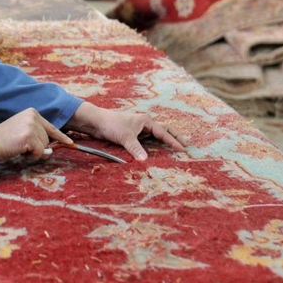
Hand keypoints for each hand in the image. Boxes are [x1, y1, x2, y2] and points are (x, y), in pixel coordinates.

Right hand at [0, 108, 73, 160]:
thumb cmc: (4, 139)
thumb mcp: (23, 131)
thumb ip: (38, 137)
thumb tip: (50, 151)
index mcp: (32, 112)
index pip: (51, 127)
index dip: (61, 137)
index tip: (69, 142)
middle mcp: (33, 116)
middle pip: (48, 138)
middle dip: (38, 146)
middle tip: (22, 146)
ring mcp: (31, 126)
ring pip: (44, 146)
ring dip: (34, 151)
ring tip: (19, 147)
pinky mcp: (29, 137)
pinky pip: (39, 152)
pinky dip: (31, 156)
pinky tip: (20, 151)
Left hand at [64, 102, 185, 160]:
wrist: (96, 122)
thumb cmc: (111, 124)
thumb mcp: (125, 137)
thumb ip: (135, 149)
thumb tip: (145, 161)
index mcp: (146, 121)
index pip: (164, 132)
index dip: (174, 141)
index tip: (183, 149)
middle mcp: (144, 124)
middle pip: (164, 131)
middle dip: (174, 137)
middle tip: (185, 145)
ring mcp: (139, 130)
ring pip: (155, 137)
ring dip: (165, 142)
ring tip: (175, 149)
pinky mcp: (132, 136)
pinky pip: (147, 142)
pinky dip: (154, 146)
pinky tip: (157, 152)